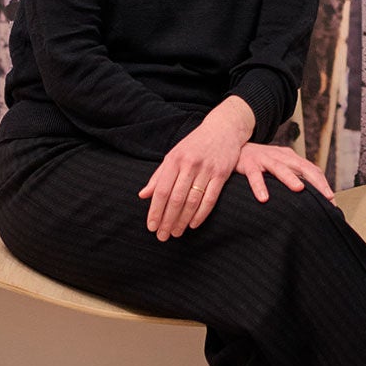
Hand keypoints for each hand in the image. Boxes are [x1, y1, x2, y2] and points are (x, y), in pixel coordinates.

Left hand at [139, 96, 252, 239]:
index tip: (151, 226)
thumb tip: (143, 195)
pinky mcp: (221, 173)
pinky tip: (193, 224)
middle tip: (162, 236)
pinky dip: (201, 214)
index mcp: (174, 159)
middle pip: (176, 198)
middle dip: (167, 220)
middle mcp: (189, 163)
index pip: (161, 190)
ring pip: (192, 200)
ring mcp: (206, 168)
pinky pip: (210, 198)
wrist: (222, 128)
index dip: (155, 210)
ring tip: (176, 233)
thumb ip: (159, 176)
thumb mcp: (174, 155)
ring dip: (183, 220)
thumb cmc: (194, 145)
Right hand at [234, 142, 333, 204]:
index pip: (312, 169)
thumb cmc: (259, 161)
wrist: (235, 145)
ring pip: (280, 168)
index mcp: (290, 158)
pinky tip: (264, 198)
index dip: (323, 183)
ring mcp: (265, 159)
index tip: (332, 200)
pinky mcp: (249, 163)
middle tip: (327, 196)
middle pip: (302, 167)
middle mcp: (280, 156)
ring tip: (299, 189)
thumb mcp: (279, 166)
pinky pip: (255, 176)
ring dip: (290, 178)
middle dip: (316, 182)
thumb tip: (311, 196)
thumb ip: (293, 177)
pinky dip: (260, 186)